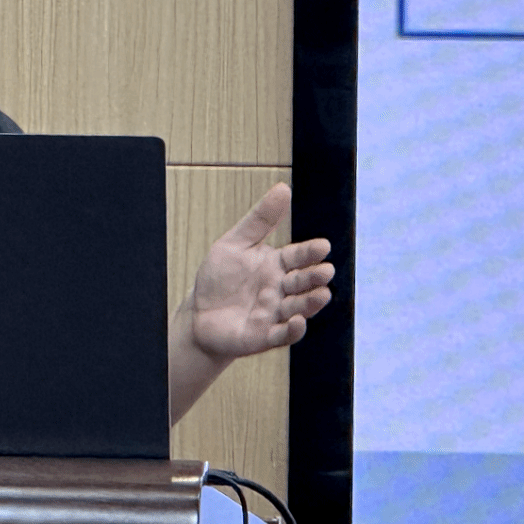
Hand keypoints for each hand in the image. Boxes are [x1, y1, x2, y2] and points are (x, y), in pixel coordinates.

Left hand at [182, 183, 333, 359]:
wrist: (198, 314)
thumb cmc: (219, 278)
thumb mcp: (235, 243)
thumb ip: (260, 219)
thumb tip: (283, 188)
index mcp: (276, 265)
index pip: (297, 256)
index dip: (310, 252)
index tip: (323, 246)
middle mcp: (280, 290)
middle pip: (302, 282)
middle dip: (315, 277)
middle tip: (325, 271)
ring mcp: (274, 313)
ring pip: (299, 308)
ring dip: (311, 303)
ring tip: (322, 294)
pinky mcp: (264, 336)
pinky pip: (282, 335)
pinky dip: (292, 330)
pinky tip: (297, 321)